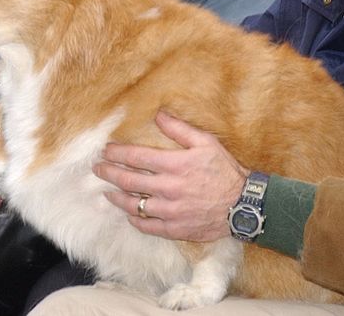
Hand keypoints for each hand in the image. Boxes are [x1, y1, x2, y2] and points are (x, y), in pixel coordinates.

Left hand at [93, 111, 247, 241]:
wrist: (246, 206)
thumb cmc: (225, 172)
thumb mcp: (206, 143)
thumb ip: (179, 129)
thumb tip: (158, 115)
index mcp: (174, 165)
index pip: (136, 157)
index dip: (117, 153)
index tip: (106, 151)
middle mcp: (169, 188)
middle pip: (128, 180)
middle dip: (109, 172)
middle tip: (97, 169)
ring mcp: (172, 210)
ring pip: (134, 205)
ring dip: (117, 198)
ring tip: (107, 192)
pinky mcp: (177, 228)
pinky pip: (149, 226)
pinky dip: (136, 220)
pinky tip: (130, 214)